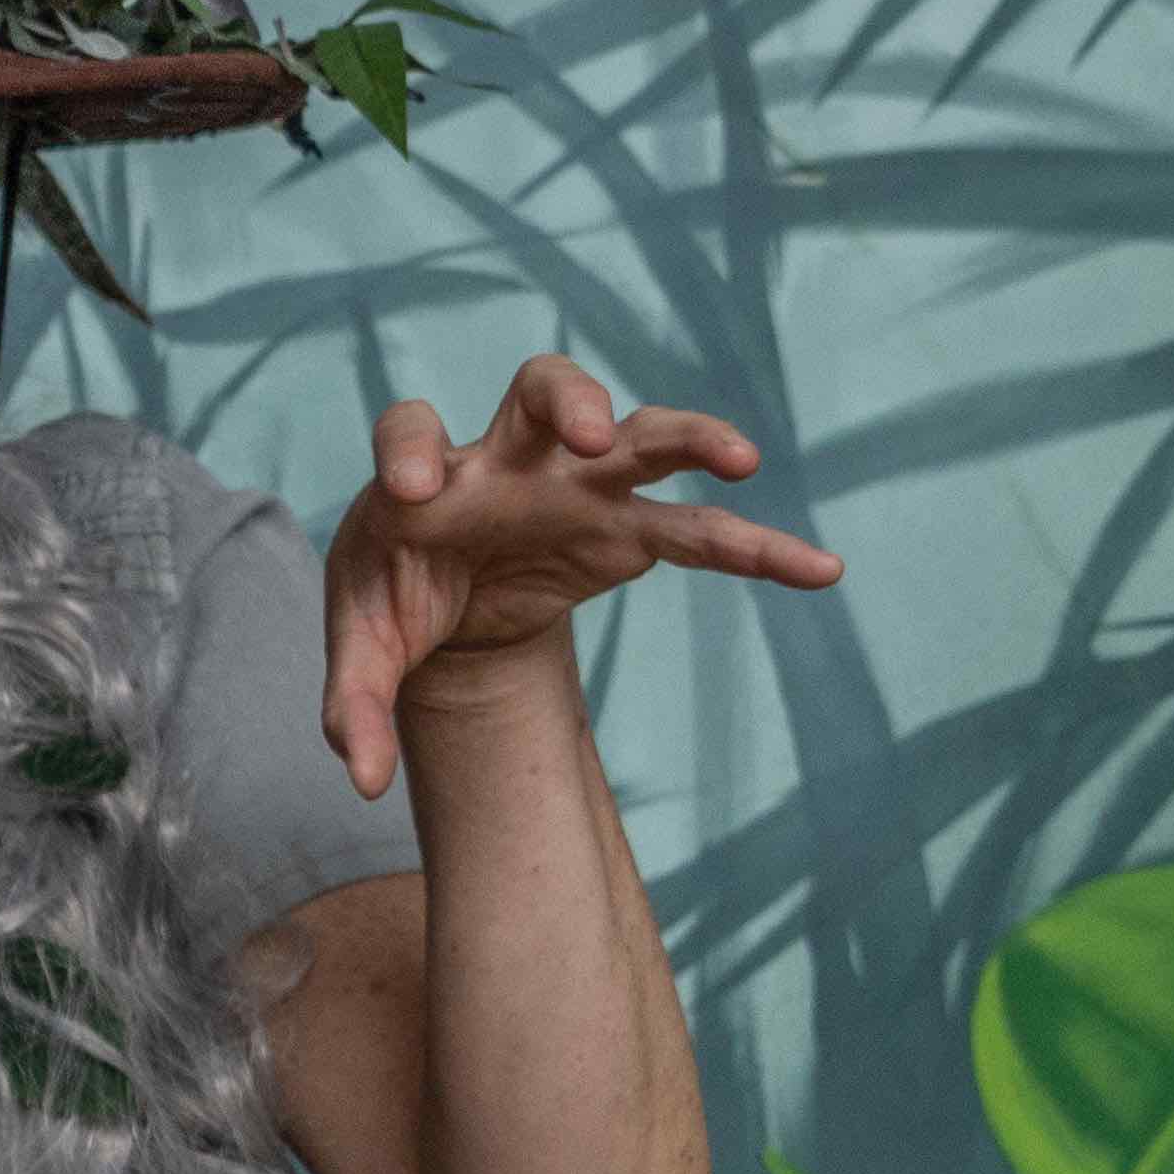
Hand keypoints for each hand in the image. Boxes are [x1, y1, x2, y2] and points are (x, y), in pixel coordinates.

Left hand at [315, 357, 843, 798]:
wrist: (447, 602)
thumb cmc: (395, 603)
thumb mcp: (363, 656)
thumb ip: (354, 709)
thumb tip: (364, 782)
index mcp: (426, 476)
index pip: (412, 432)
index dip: (411, 450)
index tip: (412, 491)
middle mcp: (507, 460)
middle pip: (541, 391)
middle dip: (570, 401)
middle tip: (588, 434)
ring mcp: (575, 485)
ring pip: (640, 436)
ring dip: (687, 437)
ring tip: (739, 458)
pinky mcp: (625, 530)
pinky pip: (701, 529)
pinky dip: (757, 548)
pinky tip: (819, 571)